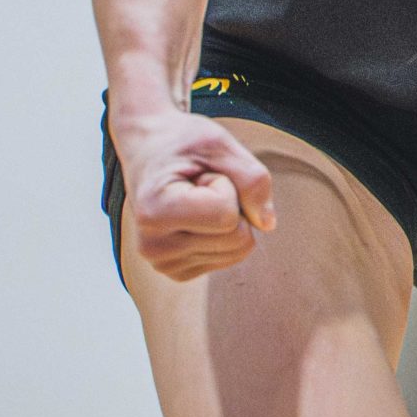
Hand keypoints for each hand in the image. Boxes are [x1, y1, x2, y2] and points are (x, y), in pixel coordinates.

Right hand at [116, 108, 275, 280]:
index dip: (227, 186)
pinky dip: (224, 233)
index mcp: (154, 212)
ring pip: (238, 251)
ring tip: (197, 198)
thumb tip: (268, 224)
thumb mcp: (219, 144)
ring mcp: (163, 264)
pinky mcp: (177, 272)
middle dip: (232, 203)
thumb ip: (252, 179)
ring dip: (228, 218)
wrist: (149, 152)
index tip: (200, 173)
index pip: (227, 217)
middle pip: (237, 239)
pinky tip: (196, 215)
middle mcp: (152, 247)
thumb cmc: (182, 143)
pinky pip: (230, 258)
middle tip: (200, 186)